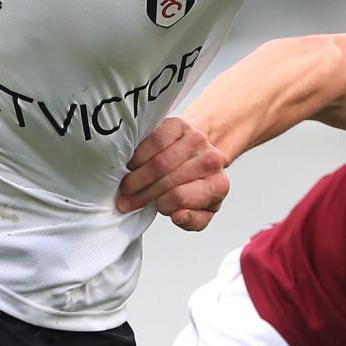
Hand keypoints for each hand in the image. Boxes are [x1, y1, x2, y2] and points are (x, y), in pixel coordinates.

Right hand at [116, 117, 229, 231]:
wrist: (199, 152)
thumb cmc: (194, 184)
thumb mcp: (200, 212)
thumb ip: (192, 221)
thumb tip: (179, 216)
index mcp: (218, 186)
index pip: (182, 198)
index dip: (162, 205)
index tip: (153, 208)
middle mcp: (211, 161)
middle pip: (168, 180)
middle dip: (142, 192)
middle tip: (127, 200)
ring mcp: (196, 140)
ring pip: (159, 162)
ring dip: (137, 176)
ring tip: (127, 184)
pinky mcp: (180, 124)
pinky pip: (155, 140)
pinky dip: (139, 155)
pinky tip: (133, 165)